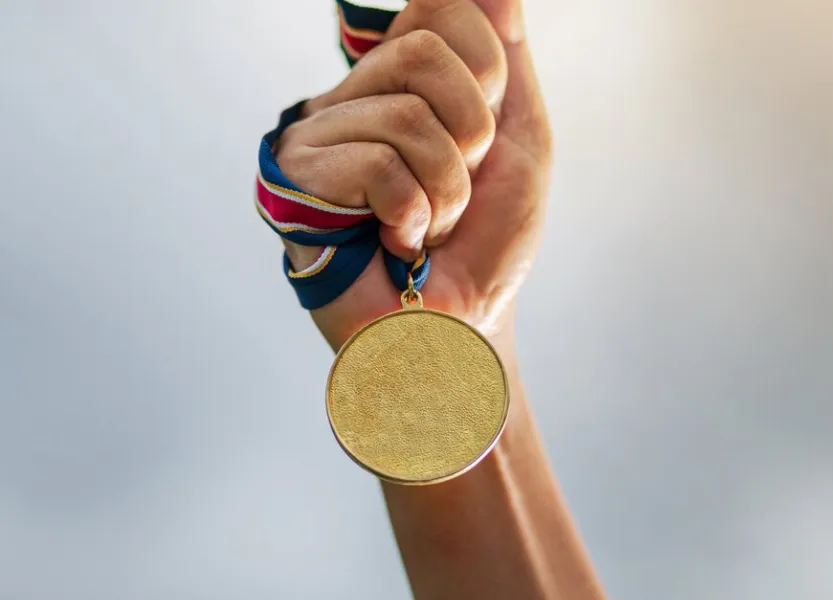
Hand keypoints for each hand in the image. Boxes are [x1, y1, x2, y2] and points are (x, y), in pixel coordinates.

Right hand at [274, 0, 549, 347]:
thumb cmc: (485, 242)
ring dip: (446, 190)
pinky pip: (378, 163)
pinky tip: (397, 241)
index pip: (443, 7)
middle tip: (455, 187)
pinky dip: (412, 214)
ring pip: (408, 116)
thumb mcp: (519, 138)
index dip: (486, 76)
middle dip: (472, 136)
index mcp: (404, 76)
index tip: (481, 138)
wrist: (459, 326)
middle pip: (426, 53)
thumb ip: (506, 55)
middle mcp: (356, 92)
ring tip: (426, 226)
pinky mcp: (297, 179)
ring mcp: (321, 132)